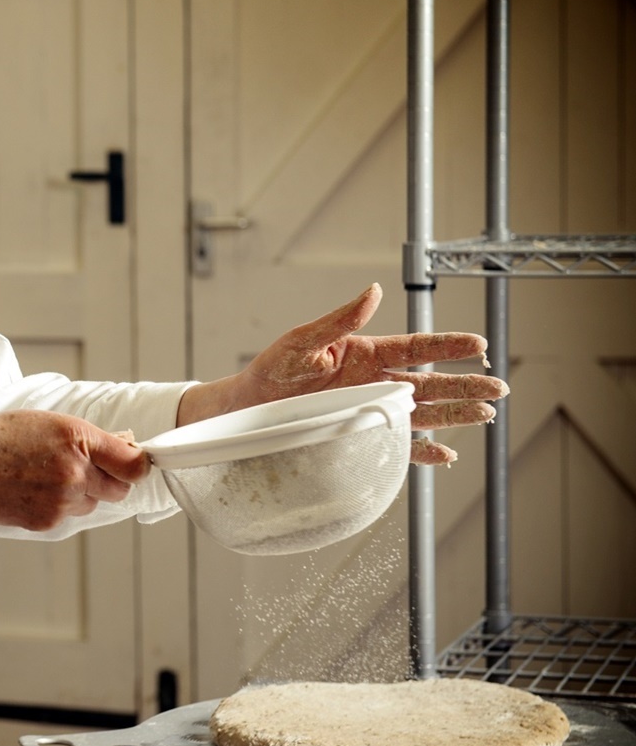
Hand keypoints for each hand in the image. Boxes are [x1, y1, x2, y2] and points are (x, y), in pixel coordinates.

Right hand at [0, 410, 145, 545]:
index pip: (134, 463)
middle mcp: (75, 470)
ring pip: (93, 503)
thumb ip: (86, 436)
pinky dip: (58, 506)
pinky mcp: (47, 521)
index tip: (134, 464)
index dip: (137, 464)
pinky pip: (69, 516)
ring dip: (81, 493)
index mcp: (76, 436)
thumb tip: (123, 444)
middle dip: (108, 479)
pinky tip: (31, 490)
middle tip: (81, 468)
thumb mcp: (44, 420)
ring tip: (44, 477)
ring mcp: (62, 499)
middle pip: (120, 488)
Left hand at [178, 283, 506, 465]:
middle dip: (464, 385)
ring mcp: (369, 411)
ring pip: (422, 414)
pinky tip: (446, 453)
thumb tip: (373, 292)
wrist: (246, 408)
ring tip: (485, 416)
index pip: (415, 347)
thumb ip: (338, 320)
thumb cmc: (271, 371)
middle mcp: (374, 383)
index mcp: (364, 354)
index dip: (446, 345)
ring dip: (454, 416)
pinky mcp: (359, 437)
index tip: (477, 343)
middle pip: (429, 383)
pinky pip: (397, 446)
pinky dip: (422, 451)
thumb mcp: (301, 341)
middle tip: (498, 388)